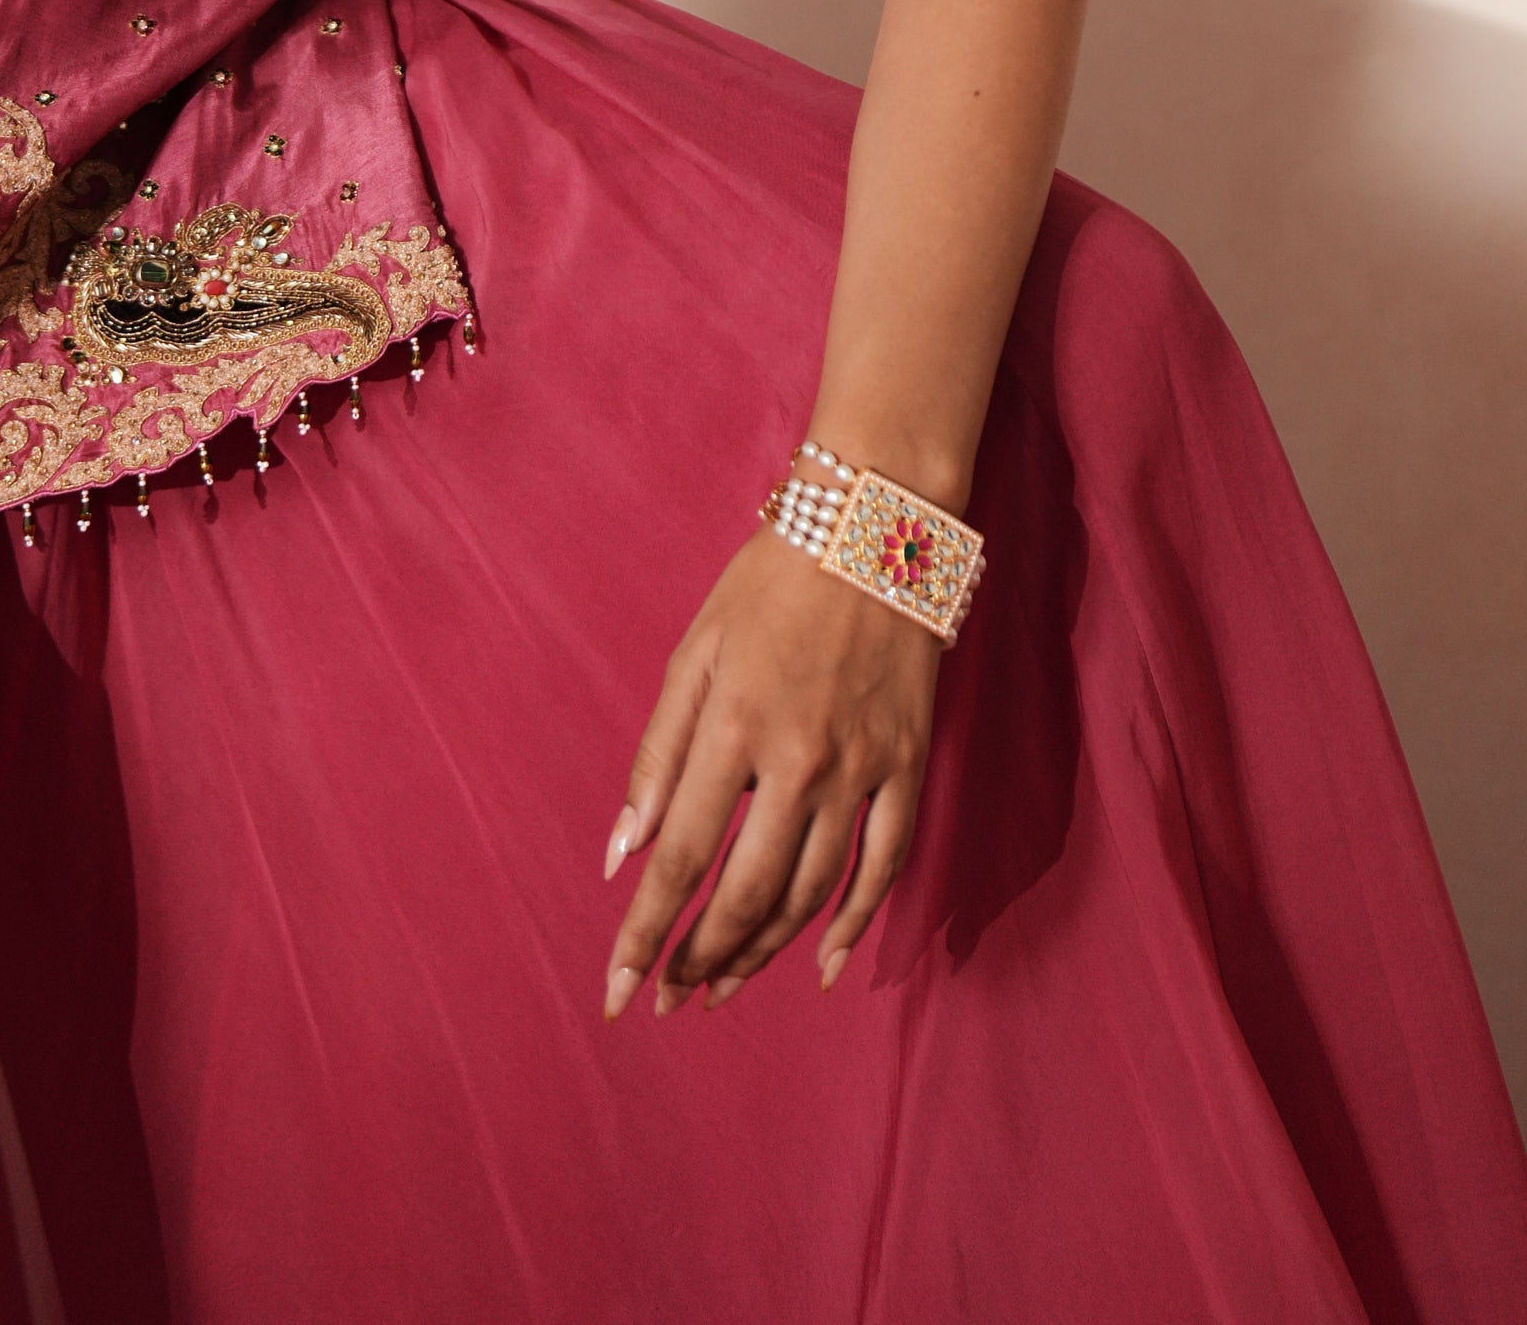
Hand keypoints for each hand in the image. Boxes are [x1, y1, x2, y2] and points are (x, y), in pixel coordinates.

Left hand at [602, 521, 940, 1021]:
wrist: (876, 529)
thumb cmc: (769, 584)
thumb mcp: (694, 651)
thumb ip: (658, 755)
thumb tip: (623, 854)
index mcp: (734, 727)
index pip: (682, 859)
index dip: (647, 932)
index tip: (618, 989)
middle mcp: (800, 760)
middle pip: (745, 893)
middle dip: (699, 958)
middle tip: (667, 997)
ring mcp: (862, 768)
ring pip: (809, 894)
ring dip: (761, 952)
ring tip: (720, 988)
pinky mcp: (908, 766)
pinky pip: (883, 867)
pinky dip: (854, 925)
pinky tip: (821, 964)